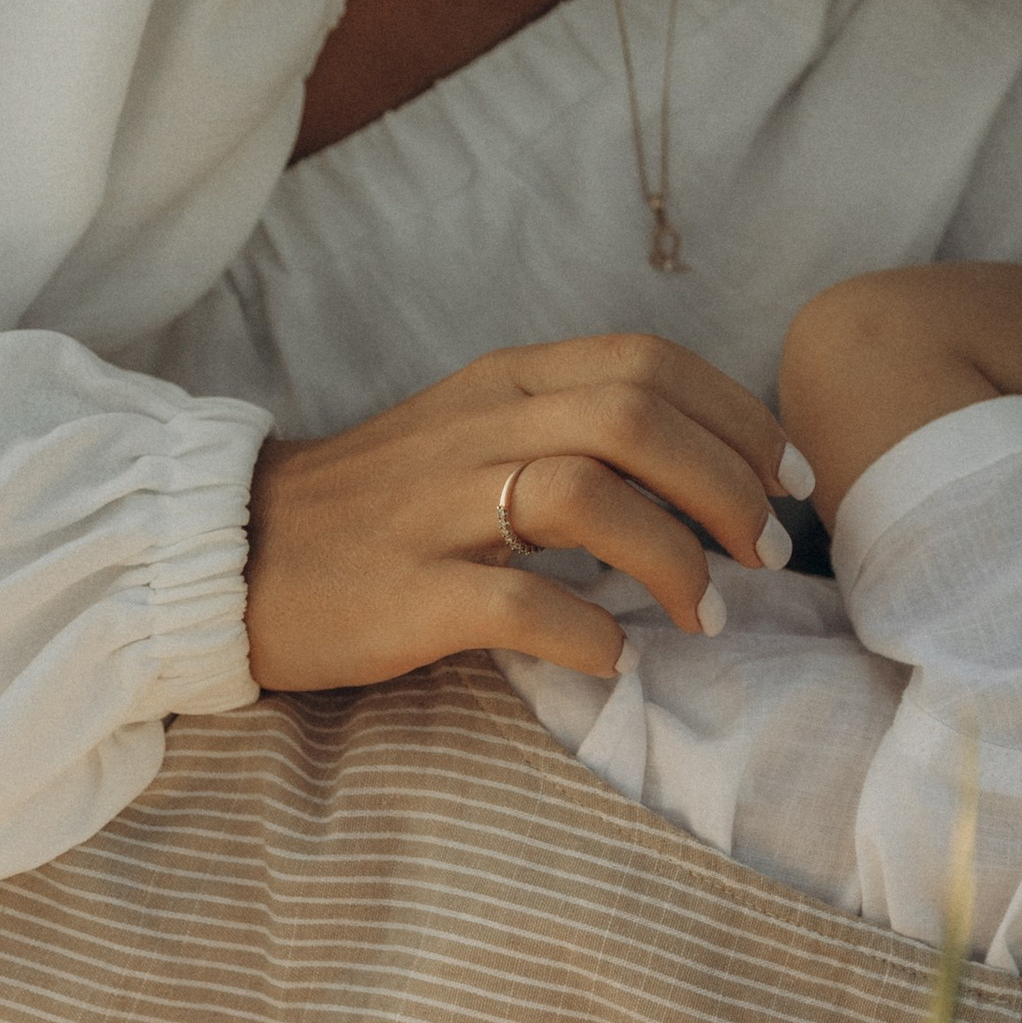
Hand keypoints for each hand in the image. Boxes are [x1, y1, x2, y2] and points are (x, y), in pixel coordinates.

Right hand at [245, 338, 811, 690]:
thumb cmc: (383, 504)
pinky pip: (516, 603)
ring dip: (672, 558)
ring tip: (707, 615)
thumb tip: (710, 470)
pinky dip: (586, 633)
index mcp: (506, 381)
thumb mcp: (481, 432)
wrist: (233, 554)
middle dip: (726, 485)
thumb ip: (580, 429)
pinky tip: (616, 660)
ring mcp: (437, 508)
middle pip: (637, 418)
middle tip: (765, 553)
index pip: (651, 362)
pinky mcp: (405, 592)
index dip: (738, 414)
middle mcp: (479, 427)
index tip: (788, 476)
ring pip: (587, 494)